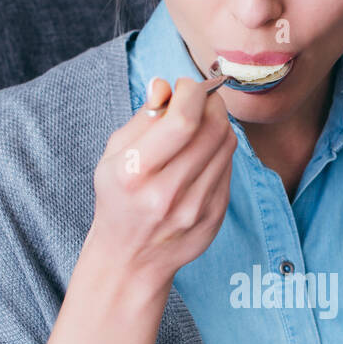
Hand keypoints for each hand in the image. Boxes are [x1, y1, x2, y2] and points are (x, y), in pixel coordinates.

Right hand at [91, 74, 236, 288]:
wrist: (131, 258)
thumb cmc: (119, 198)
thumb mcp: (114, 155)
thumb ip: (142, 118)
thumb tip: (166, 85)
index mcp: (134, 172)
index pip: (183, 120)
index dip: (192, 92)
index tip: (185, 86)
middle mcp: (166, 193)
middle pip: (212, 129)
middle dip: (210, 102)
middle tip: (199, 99)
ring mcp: (195, 208)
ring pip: (226, 145)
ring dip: (218, 122)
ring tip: (200, 123)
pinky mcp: (214, 216)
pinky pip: (228, 167)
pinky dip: (219, 149)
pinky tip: (202, 152)